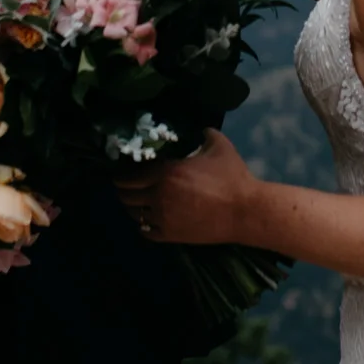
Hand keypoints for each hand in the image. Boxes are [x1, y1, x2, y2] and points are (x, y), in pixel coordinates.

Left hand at [112, 129, 255, 246]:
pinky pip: (146, 232)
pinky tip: (147, 220)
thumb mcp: (218, 145)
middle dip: (122, 191)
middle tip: (123, 187)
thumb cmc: (232, 176)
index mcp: (166, 173)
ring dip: (133, 208)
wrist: (244, 211)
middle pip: (127, 197)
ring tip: (135, 203)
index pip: (129, 177)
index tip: (120, 174)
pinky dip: (144, 226)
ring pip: (135, 215)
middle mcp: (159, 196)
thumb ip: (204, 133)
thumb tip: (200, 128)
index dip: (121, 176)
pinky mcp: (172, 235)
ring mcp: (164, 218)